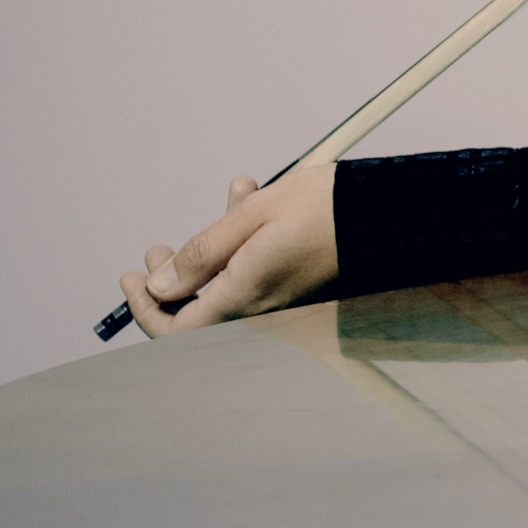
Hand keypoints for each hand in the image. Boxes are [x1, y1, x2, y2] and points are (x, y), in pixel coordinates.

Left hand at [117, 165, 338, 335]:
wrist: (394, 215)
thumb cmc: (330, 211)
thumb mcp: (252, 216)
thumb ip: (200, 254)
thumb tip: (161, 285)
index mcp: (244, 295)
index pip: (175, 330)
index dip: (145, 309)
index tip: (133, 278)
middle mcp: (260, 306)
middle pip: (196, 310)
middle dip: (171, 278)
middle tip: (159, 250)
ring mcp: (280, 298)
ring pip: (226, 282)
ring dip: (214, 244)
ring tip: (227, 198)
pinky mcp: (295, 285)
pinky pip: (254, 272)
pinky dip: (243, 242)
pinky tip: (251, 202)